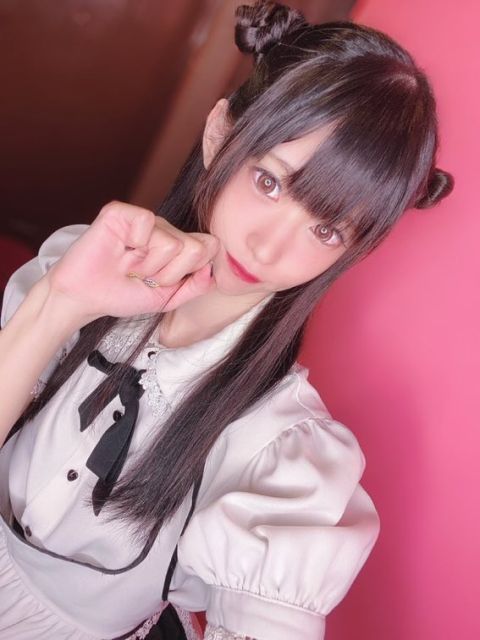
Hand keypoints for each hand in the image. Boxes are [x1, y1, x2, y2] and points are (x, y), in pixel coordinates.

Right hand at [45, 201, 218, 323]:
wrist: (85, 299)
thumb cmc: (123, 295)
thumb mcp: (167, 299)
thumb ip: (196, 286)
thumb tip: (212, 268)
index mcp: (178, 246)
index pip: (210, 247)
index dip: (189, 272)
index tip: (165, 283)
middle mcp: (165, 229)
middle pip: (195, 248)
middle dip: (169, 274)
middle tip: (145, 277)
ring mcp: (145, 220)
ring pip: (172, 242)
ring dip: (148, 265)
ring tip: (130, 267)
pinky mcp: (122, 212)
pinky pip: (147, 222)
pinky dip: (134, 245)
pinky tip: (122, 249)